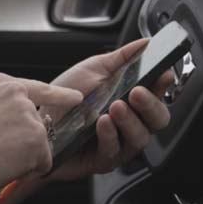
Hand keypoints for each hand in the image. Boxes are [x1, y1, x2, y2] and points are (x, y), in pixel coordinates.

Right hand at [0, 74, 83, 203]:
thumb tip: (5, 114)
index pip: (38, 88)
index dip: (59, 96)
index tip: (76, 97)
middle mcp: (17, 94)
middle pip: (38, 123)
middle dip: (24, 143)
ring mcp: (29, 115)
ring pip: (39, 145)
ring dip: (24, 158)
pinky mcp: (37, 139)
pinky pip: (43, 163)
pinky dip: (28, 171)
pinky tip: (4, 167)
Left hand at [43, 39, 172, 181]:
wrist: (39, 120)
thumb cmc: (67, 97)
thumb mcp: (94, 69)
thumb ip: (123, 57)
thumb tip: (146, 43)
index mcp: (131, 100)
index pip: (157, 94)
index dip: (163, 85)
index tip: (163, 74)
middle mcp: (130, 122)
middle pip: (158, 120)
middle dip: (151, 105)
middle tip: (137, 92)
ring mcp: (119, 142)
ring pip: (140, 137)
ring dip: (130, 120)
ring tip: (116, 106)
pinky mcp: (104, 160)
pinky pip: (115, 150)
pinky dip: (110, 134)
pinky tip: (103, 122)